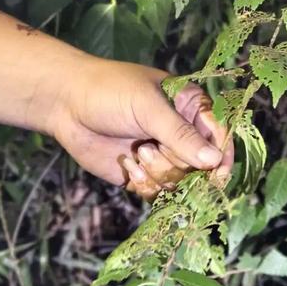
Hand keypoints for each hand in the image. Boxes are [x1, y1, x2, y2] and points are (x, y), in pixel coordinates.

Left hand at [49, 56, 232, 199]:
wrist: (64, 104)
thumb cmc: (108, 92)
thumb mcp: (148, 108)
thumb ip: (181, 135)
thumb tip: (214, 160)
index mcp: (190, 108)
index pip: (221, 136)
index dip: (222, 157)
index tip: (217, 175)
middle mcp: (181, 134)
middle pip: (201, 166)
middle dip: (176, 163)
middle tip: (150, 148)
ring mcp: (163, 155)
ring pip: (180, 182)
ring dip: (158, 174)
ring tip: (137, 154)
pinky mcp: (144, 174)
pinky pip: (158, 193)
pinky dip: (145, 185)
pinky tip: (129, 168)